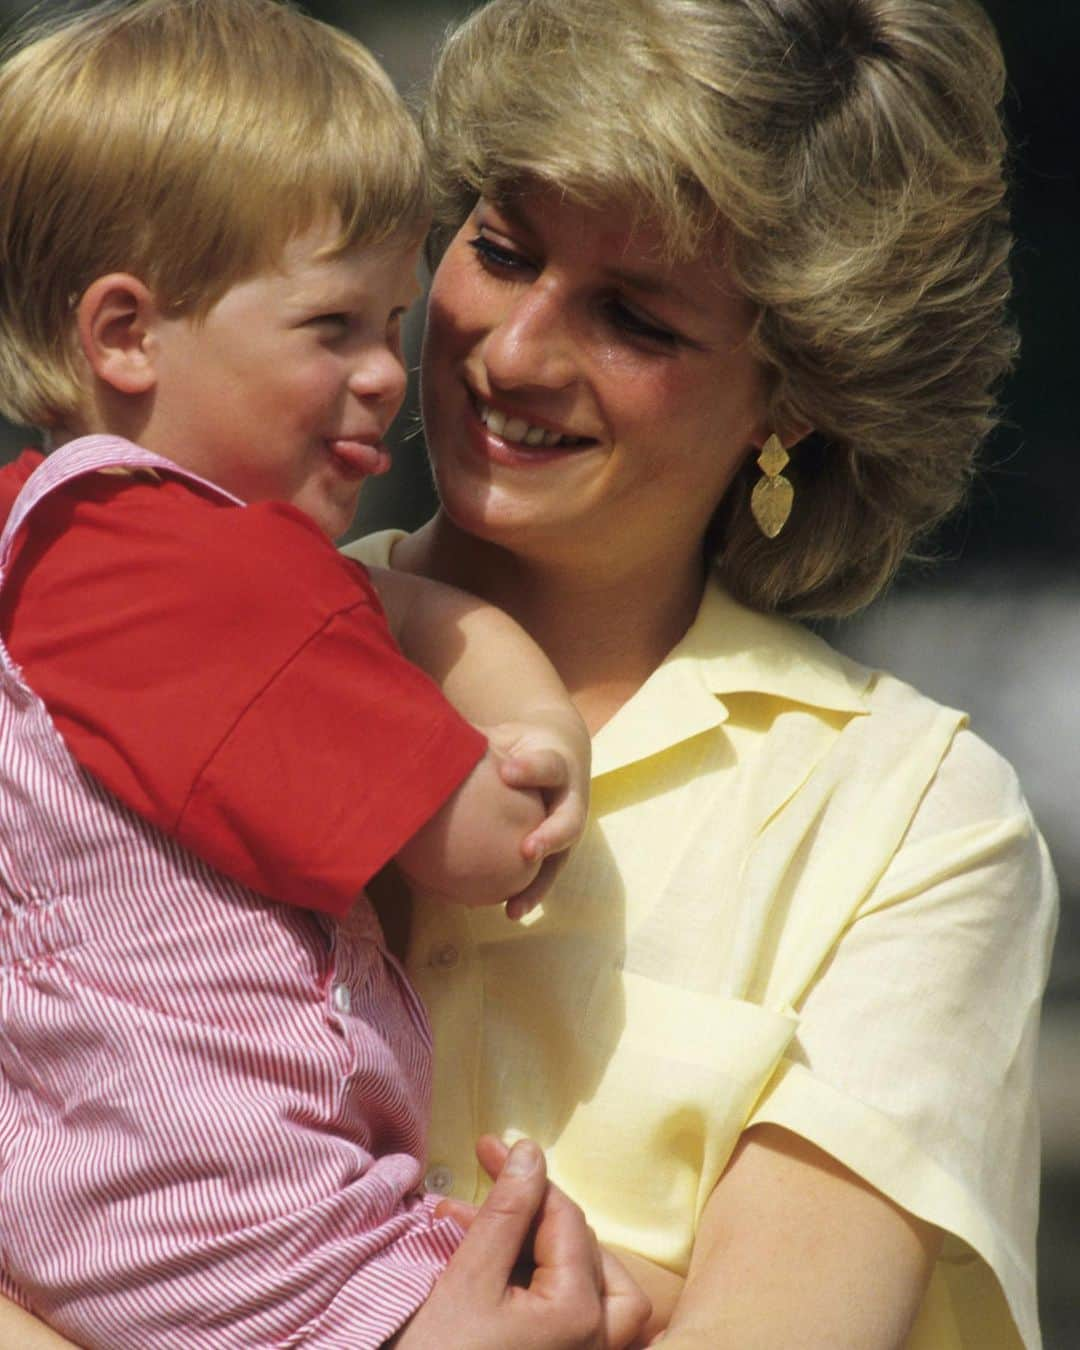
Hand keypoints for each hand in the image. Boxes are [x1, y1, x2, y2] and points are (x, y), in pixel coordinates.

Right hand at [394, 1137, 648, 1349]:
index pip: (564, 1218)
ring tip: (497, 1233)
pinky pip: (581, 1321)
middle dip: (529, 1213)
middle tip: (479, 1198)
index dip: (524, 1175)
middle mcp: (601, 1344)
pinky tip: (507, 1273)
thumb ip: (506, 1211)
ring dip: (550, 1250)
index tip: (487, 1147)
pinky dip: (551, 1286)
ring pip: (597, 1288)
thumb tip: (530, 1153)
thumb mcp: (468, 1280)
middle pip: (584, 1250)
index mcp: (581, 1315)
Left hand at [486, 710, 590, 918]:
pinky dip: (528, 895)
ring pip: (559, 860)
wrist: (560, 752)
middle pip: (568, 821)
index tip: (506, 771)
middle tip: (527, 849)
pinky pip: (544, 876)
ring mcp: (566, 829)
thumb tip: (425, 732)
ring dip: (538, 884)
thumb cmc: (520, 744)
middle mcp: (570, 800)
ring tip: (514, 905)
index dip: (529, 769)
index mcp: (557, 764)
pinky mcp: (557, 852)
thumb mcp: (503, 735)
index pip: (547, 766)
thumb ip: (474, 739)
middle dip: (549, 836)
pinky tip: (507, 912)